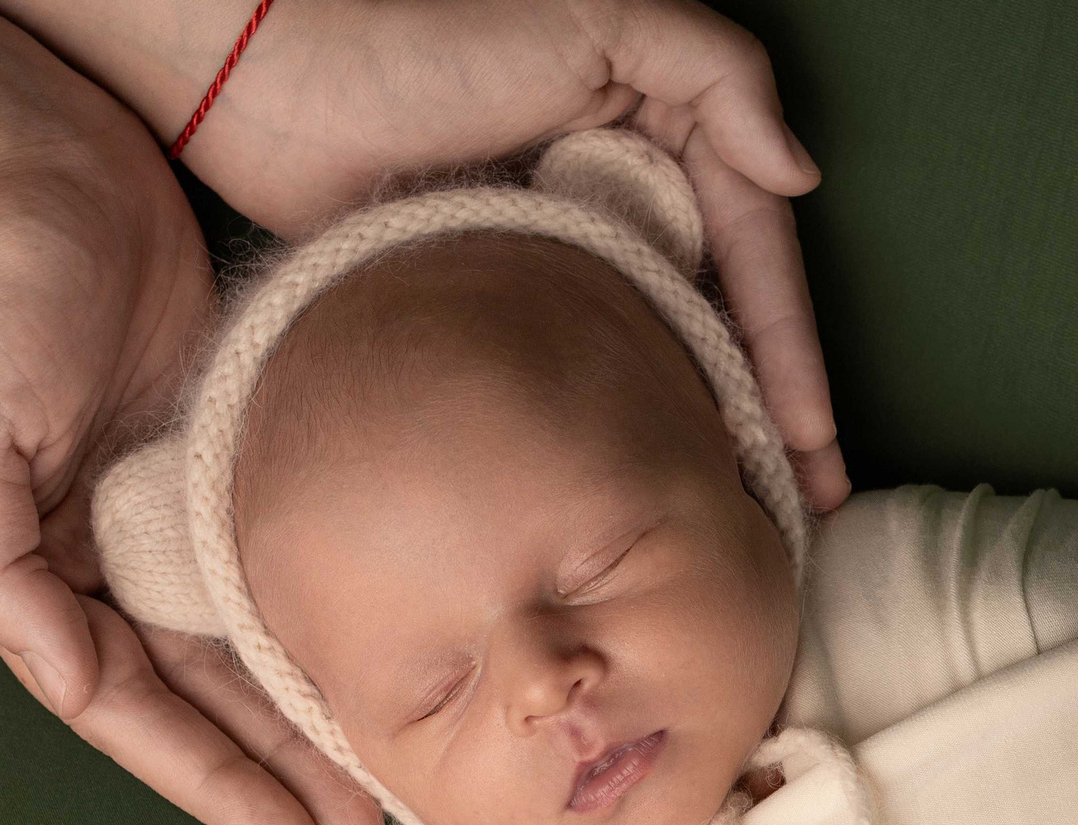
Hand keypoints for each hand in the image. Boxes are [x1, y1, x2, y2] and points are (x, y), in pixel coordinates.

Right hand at [0, 131, 384, 824]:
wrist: (30, 154)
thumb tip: (66, 678)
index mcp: (29, 570)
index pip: (131, 709)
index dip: (211, 781)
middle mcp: (100, 558)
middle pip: (204, 697)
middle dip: (277, 772)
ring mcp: (167, 512)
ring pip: (252, 645)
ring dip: (311, 718)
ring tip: (385, 790)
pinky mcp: (227, 457)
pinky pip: (283, 566)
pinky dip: (325, 622)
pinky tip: (385, 664)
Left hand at [164, 0, 848, 509]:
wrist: (264, 77)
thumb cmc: (422, 34)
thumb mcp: (595, 19)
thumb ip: (714, 70)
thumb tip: (802, 174)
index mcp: (659, 135)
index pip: (754, 257)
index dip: (791, 352)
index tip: (812, 439)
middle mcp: (623, 198)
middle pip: (722, 321)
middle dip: (773, 415)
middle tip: (803, 507)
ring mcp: (562, 257)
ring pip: (661, 359)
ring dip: (710, 438)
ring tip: (740, 522)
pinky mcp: (498, 304)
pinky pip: (584, 375)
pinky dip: (627, 429)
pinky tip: (650, 486)